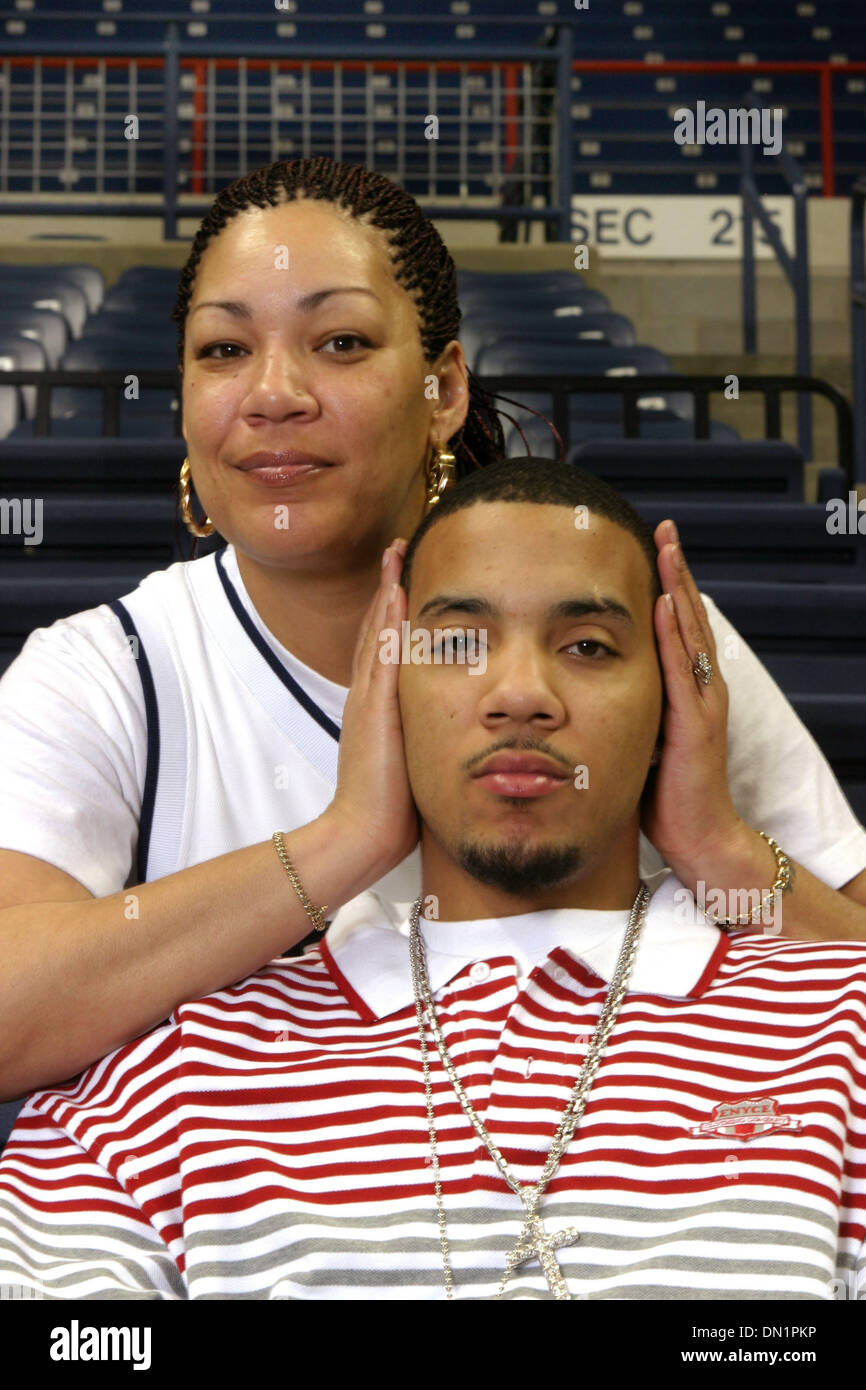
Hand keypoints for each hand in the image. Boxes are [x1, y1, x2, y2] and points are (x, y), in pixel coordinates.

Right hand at [330, 540, 419, 879]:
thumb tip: (459, 737)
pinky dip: (386, 622)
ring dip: (386, 592)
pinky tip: (395, 592)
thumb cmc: (393, 811)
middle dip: (387, 589)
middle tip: (397, 549)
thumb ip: (427, 743)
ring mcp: (368, 701)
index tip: (405, 580)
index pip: (386, 651)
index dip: (394, 614)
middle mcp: (368, 697)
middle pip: (377, 631)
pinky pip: (381, 655)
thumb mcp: (414, 764)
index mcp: (378, 710)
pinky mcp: (374, 709)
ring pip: (377, 634)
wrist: (362, 835)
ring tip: (395, 553)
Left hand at [641, 520, 743, 879]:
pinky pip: (684, 672)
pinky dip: (676, 636)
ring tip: (668, 549)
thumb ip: (620, 706)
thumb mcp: (636, 737)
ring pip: (690, 634)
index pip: (675, 626)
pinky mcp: (696, 725)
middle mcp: (699, 689)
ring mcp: (702, 704)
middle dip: (675, 572)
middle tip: (664, 528)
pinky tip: (665, 606)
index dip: (666, 585)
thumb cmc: (662, 793)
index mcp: (683, 690)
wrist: (697, 838)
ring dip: (679, 589)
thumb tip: (579, 685)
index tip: (652, 546)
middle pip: (687, 617)